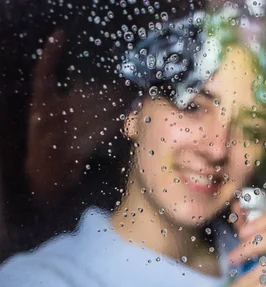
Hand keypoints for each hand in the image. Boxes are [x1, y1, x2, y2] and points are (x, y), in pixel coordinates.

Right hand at [26, 29, 112, 202]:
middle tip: (127, 85)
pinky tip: (123, 120)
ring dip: (113, 107)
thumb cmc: (53, 143)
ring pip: (91, 114)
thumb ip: (68, 100)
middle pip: (81, 96)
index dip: (49, 54)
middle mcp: (47, 117)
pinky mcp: (71, 150)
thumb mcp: (54, 118)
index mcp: (39, 105)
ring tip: (131, 99)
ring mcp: (58, 134)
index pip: (42, 73)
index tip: (60, 35)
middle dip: (106, 91)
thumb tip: (85, 81)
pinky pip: (96, 134)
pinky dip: (110, 126)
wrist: (44, 178)